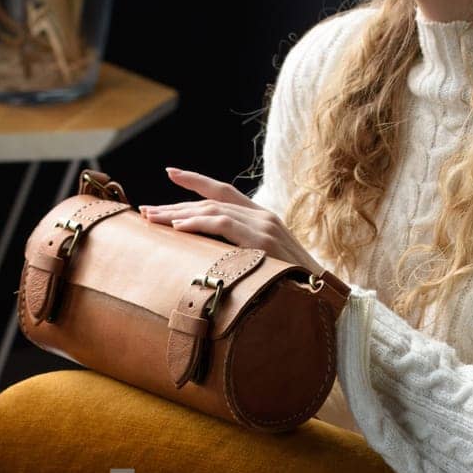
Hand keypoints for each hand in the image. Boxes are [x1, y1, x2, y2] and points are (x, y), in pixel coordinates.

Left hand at [138, 167, 323, 275]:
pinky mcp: (264, 240)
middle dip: (175, 204)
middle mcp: (263, 216)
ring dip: (178, 213)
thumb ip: (243, 256)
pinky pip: (224, 224)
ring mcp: (264, 225)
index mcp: (262, 219)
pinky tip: (178, 226)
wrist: (326, 299)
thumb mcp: (265, 265)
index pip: (224, 191)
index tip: (170, 173)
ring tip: (153, 218)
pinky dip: (198, 223)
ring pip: (212, 209)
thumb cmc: (294, 289)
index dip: (196, 181)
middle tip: (146, 211)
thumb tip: (211, 262)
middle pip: (211, 201)